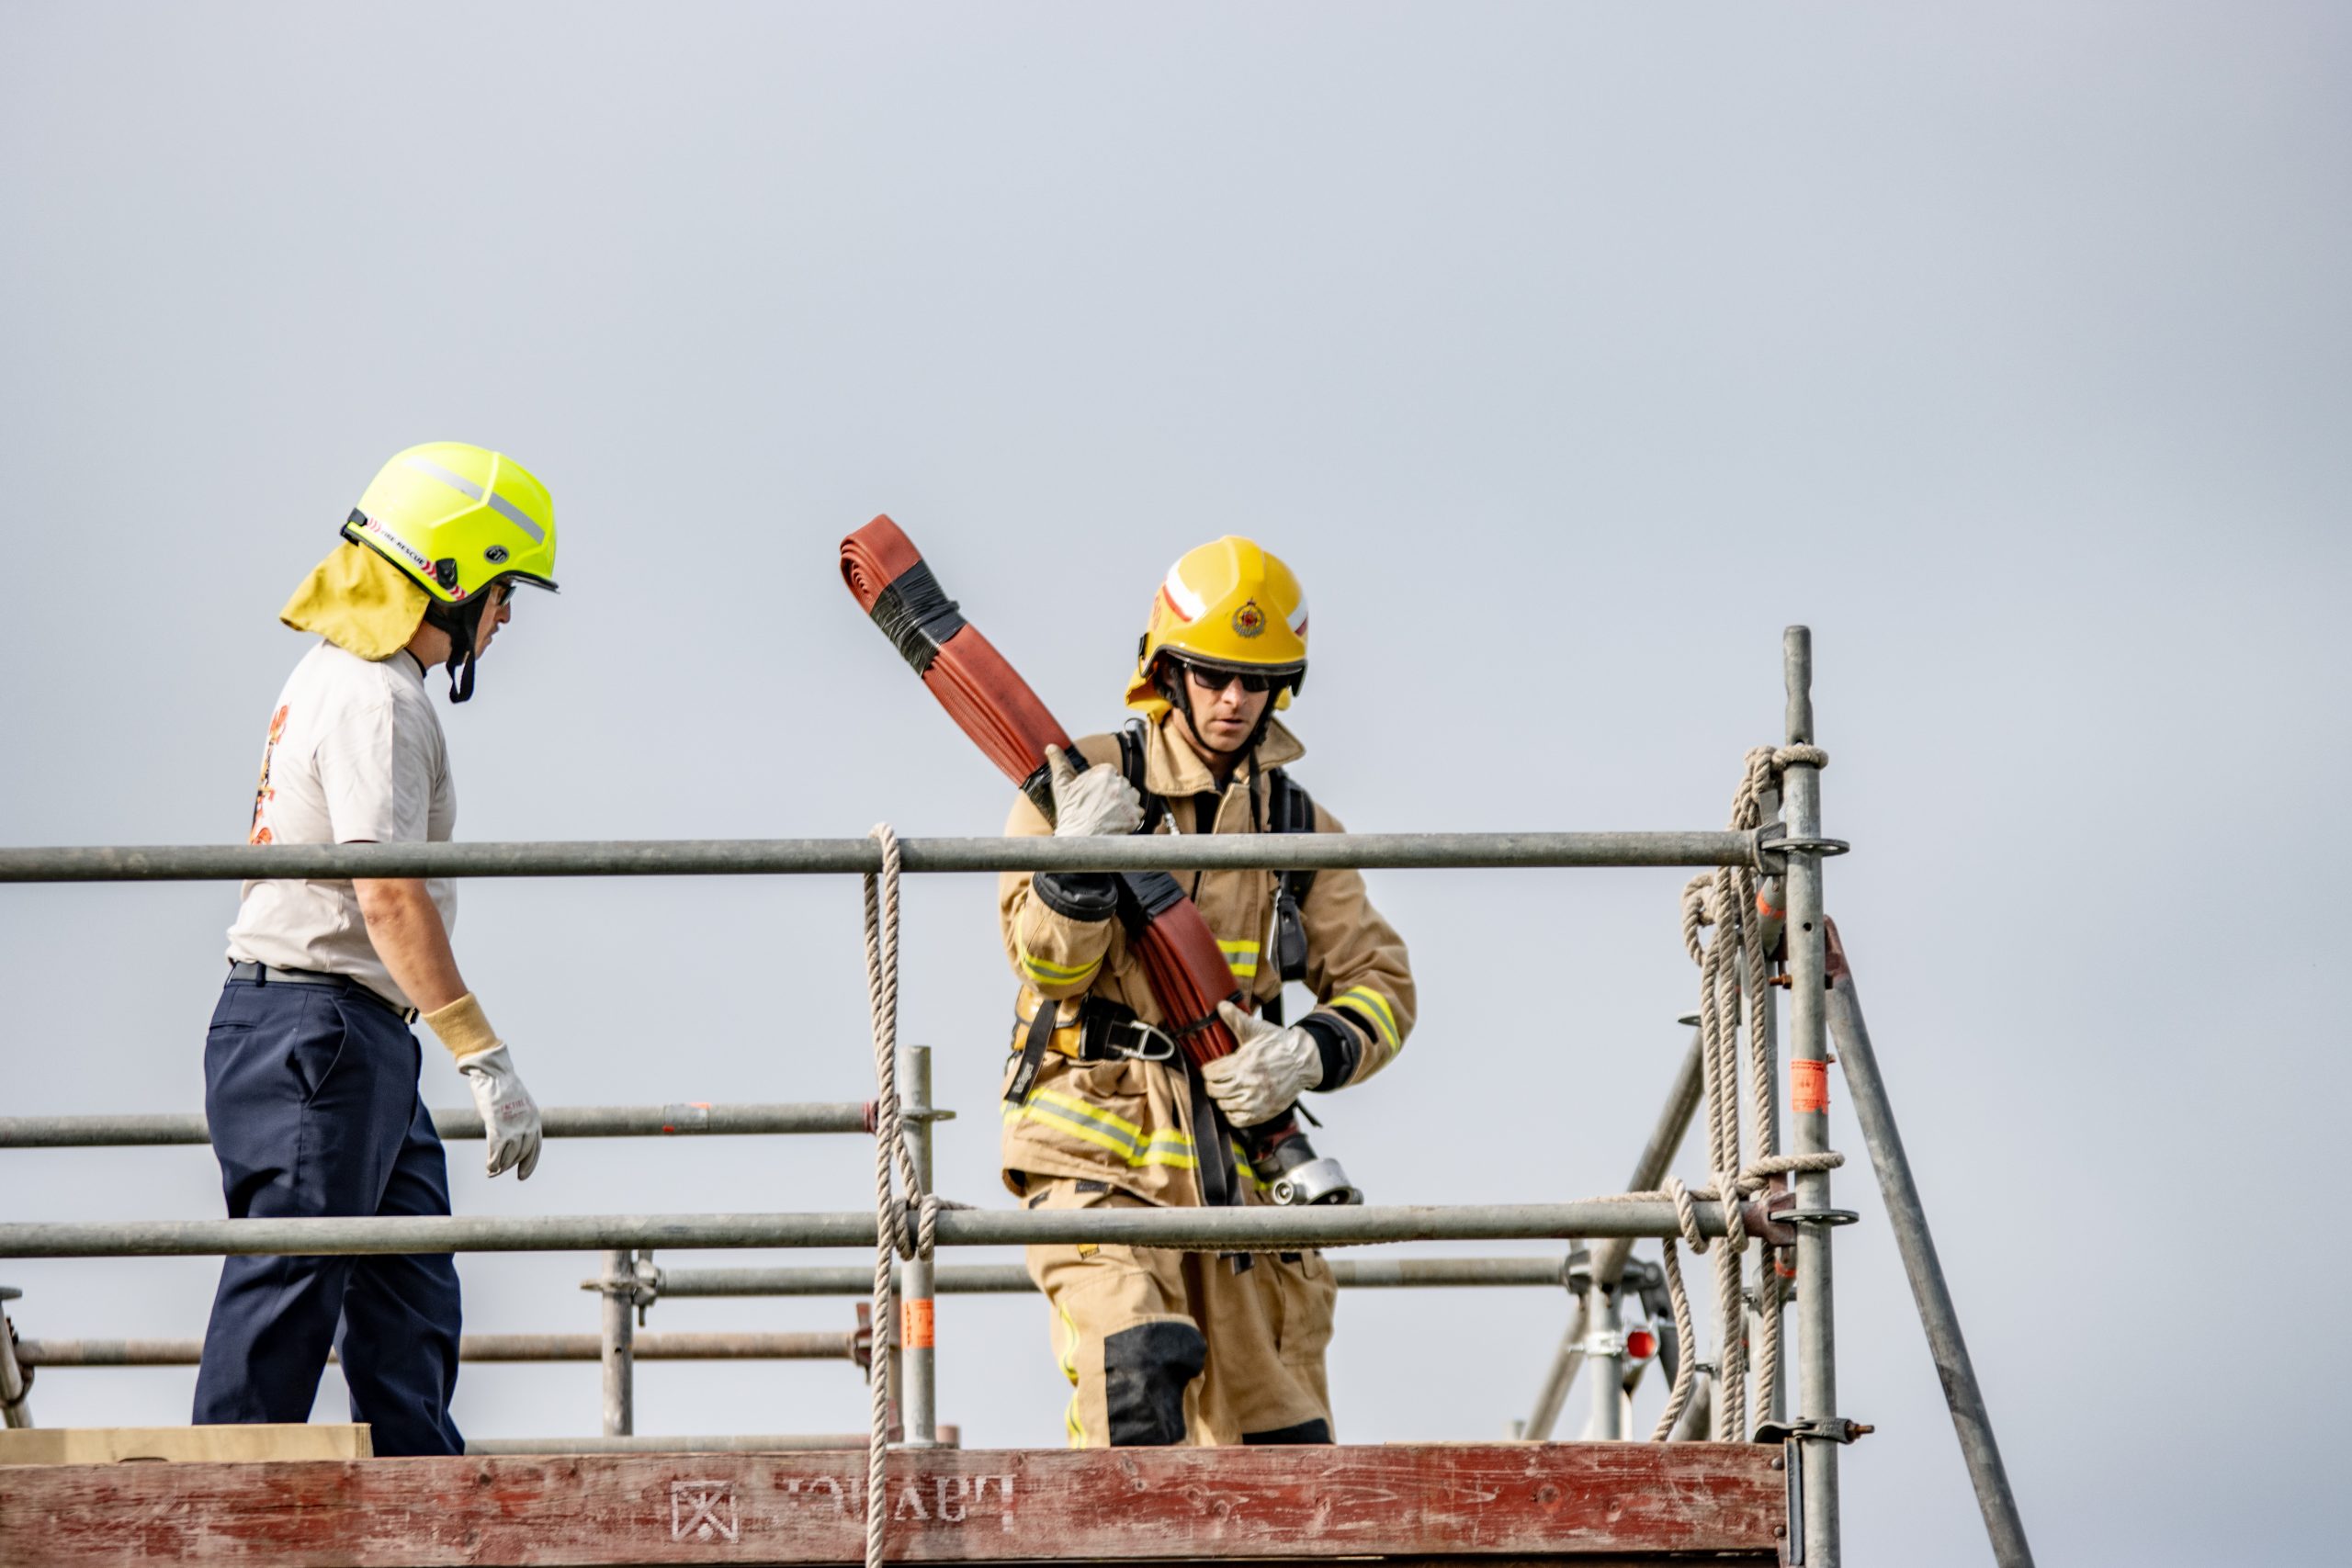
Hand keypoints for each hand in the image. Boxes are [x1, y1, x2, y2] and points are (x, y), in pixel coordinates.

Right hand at [456, 1043, 542, 1178]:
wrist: (494, 1074)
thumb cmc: (501, 1087)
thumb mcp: (516, 1105)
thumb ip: (516, 1120)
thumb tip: (508, 1136)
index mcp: (535, 1120)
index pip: (535, 1149)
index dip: (528, 1164)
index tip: (522, 1176)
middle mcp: (528, 1126)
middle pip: (521, 1155)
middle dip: (509, 1166)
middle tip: (498, 1173)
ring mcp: (514, 1128)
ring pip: (509, 1157)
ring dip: (499, 1167)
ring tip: (491, 1171)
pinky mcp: (499, 1129)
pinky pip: (496, 1153)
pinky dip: (492, 1163)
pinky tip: (487, 1167)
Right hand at [1046, 744, 1143, 837]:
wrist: (1079, 839)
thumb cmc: (1069, 813)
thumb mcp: (1062, 786)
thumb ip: (1059, 763)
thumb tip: (1051, 747)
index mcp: (1104, 773)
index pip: (1110, 772)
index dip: (1101, 784)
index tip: (1094, 795)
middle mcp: (1119, 784)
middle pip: (1122, 784)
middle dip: (1114, 793)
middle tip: (1100, 806)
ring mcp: (1128, 800)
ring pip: (1132, 796)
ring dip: (1125, 803)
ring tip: (1109, 814)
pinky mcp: (1134, 816)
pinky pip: (1138, 812)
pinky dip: (1130, 817)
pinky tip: (1117, 822)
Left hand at [1202, 1000, 1322, 1127]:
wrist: (1303, 1061)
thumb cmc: (1279, 1045)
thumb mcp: (1257, 1029)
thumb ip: (1236, 1019)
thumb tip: (1220, 1004)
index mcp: (1243, 1063)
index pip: (1210, 1073)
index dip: (1208, 1070)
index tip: (1211, 1068)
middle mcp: (1248, 1084)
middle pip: (1214, 1090)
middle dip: (1212, 1083)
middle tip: (1217, 1079)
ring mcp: (1256, 1101)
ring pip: (1223, 1105)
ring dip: (1222, 1098)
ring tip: (1227, 1090)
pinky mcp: (1263, 1113)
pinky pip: (1237, 1119)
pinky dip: (1232, 1113)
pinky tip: (1235, 1103)